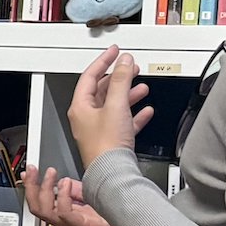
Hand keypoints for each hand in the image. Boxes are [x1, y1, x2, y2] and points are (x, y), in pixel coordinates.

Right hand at [27, 167, 120, 225]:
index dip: (32, 188)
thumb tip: (63, 182)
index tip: (29, 173)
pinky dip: (62, 197)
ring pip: (46, 212)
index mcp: (69, 216)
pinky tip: (66, 184)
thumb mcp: (92, 197)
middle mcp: (68, 223)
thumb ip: (77, 190)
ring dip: (45, 190)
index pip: (41, 204)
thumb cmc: (118, 218)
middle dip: (32, 187)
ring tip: (51, 174)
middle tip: (32, 171)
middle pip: (37, 209)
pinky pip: (64, 213)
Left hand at [68, 47, 154, 167]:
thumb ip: (121, 81)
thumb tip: (124, 62)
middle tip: (131, 67)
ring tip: (141, 86)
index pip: (90, 76)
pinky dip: (134, 114)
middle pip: (103, 90)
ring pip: (114, 105)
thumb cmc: (106, 145)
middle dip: (119, 78)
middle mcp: (87, 117)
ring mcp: (99, 129)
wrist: (113, 173)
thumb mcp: (115, 105)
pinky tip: (145, 111)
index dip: (103, 61)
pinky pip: (123, 122)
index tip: (114, 51)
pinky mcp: (111, 140)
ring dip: (128, 94)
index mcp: (81, 107)